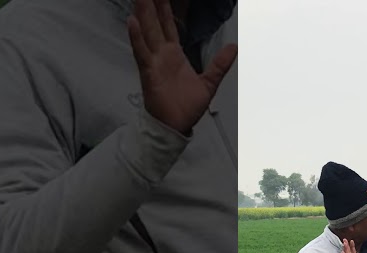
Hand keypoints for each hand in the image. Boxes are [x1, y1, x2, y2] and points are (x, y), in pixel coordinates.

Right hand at [127, 0, 238, 135]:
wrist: (176, 126)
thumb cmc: (187, 106)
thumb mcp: (209, 83)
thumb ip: (219, 64)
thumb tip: (234, 47)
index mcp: (175, 54)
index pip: (169, 26)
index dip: (166, 10)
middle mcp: (162, 54)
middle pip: (156, 24)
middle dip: (152, 6)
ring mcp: (154, 61)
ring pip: (147, 32)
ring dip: (143, 14)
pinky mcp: (148, 72)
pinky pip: (141, 52)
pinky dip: (136, 38)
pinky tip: (133, 22)